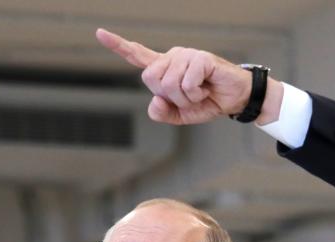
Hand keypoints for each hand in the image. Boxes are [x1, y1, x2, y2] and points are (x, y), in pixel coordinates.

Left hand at [95, 28, 256, 124]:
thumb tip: (155, 101)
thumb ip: (162, 113)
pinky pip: (186, 82)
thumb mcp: (180, 115)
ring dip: (186, 97)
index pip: (138, 55)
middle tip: (187, 96)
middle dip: (168, 95)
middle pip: (150, 78)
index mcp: (165, 68)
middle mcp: (173, 57)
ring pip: (169, 83)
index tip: (100, 33)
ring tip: (199, 91)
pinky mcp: (200, 57)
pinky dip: (196, 92)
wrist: (234, 100)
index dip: (118, 46)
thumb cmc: (207, 102)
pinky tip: (206, 86)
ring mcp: (186, 55)